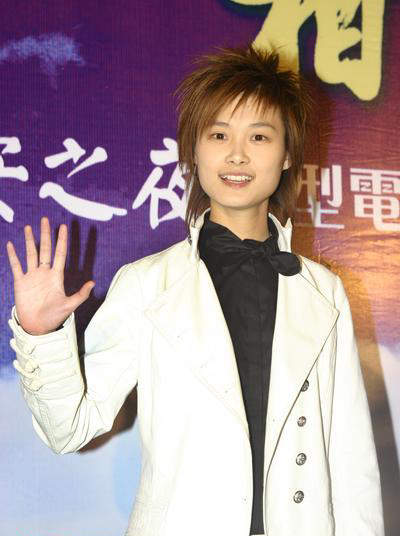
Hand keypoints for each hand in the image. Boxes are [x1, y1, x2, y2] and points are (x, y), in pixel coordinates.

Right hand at [7, 217, 94, 334]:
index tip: (63, 226)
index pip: (60, 254)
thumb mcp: (70, 305)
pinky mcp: (21, 283)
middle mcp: (44, 273)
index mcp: (56, 276)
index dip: (61, 240)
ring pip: (31, 254)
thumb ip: (81, 294)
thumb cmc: (55, 317)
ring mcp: (32, 277)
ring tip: (28, 227)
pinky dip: (13, 255)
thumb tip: (93, 282)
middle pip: (45, 249)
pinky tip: (11, 244)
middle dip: (46, 234)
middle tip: (45, 219)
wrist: (38, 327)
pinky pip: (16, 266)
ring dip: (29, 241)